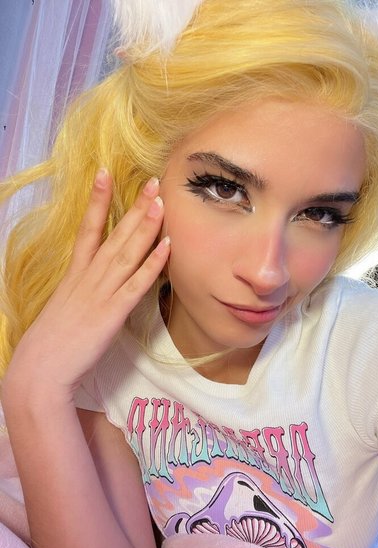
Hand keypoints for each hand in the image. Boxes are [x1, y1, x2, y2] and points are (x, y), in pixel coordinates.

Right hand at [3, 170, 169, 399]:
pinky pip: (135, 285)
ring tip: (160, 201)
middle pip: (114, 235)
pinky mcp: (111, 314)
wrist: (39, 370)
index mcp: (74, 275)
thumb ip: (82, 292)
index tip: (105, 175)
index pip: (87, 230)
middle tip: (152, 181)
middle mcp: (87, 278)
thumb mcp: (65, 309)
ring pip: (126, 253)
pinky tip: (166, 248)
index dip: (97, 202)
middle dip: (133, 207)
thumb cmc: (51, 343)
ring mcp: (100, 294)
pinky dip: (152, 265)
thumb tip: (97, 285)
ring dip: (145, 227)